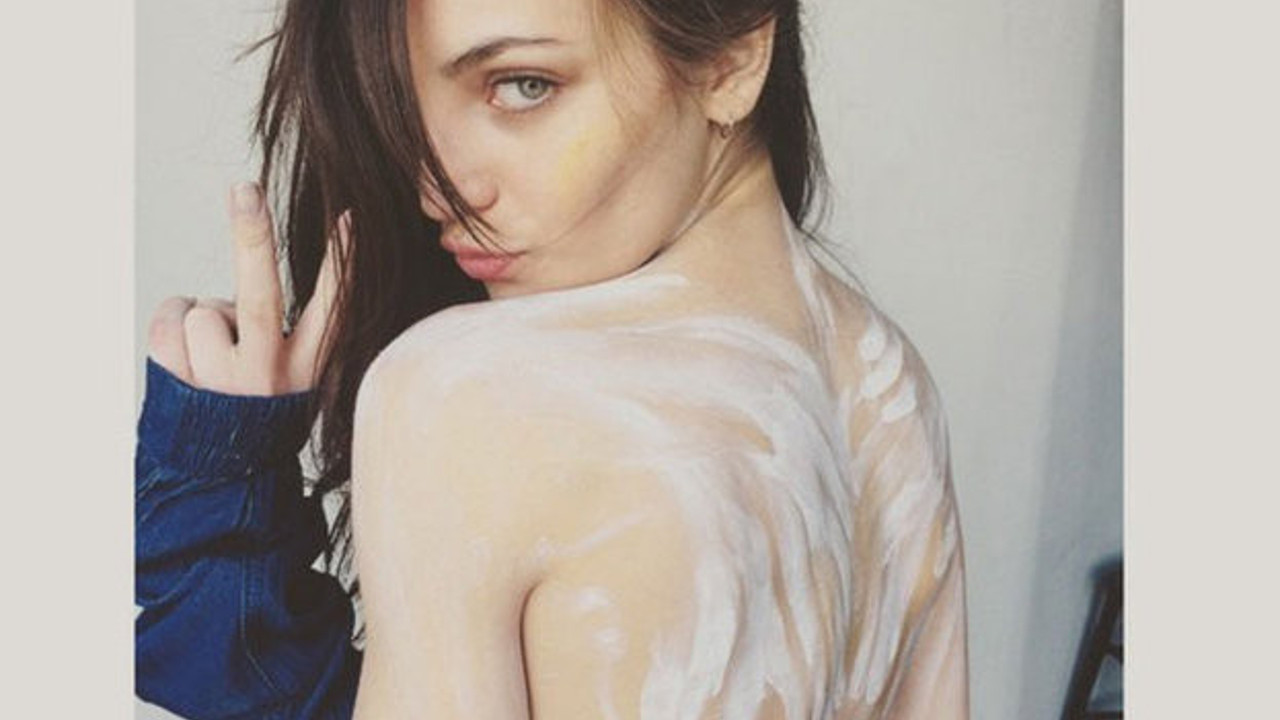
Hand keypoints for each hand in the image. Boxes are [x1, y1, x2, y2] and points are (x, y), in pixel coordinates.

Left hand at [147, 181, 347, 395]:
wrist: (223, 476)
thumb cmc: (261, 410)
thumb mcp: (298, 378)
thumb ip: (289, 329)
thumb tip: (251, 267)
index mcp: (308, 367)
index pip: (332, 306)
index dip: (341, 260)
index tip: (348, 216)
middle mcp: (269, 375)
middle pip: (259, 294)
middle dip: (252, 234)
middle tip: (244, 189)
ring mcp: (222, 381)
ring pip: (202, 309)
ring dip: (200, 320)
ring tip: (210, 356)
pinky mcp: (180, 383)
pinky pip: (171, 321)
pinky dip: (172, 329)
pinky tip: (187, 362)